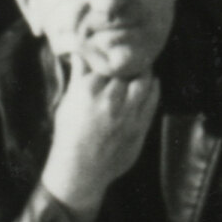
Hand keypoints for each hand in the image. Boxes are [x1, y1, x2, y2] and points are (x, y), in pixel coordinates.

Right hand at [40, 61, 159, 221]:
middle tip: (130, 59)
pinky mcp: (139, 127)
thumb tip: (80, 51)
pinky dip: (153, 88)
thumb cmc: (69, 135)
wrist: (80, 170)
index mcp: (88, 90)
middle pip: (127, 69)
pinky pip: (152, 100)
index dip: (111, 56)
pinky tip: (150, 85)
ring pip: (144, 81)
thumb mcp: (68, 103)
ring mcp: (127, 114)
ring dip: (144, 73)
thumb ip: (78, 76)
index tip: (113, 54)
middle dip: (128, 63)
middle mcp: (109, 100)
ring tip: (141, 71)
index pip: (107, 62)